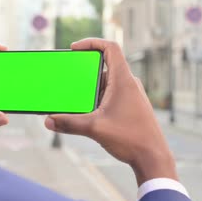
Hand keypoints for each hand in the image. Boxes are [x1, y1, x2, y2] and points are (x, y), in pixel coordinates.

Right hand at [44, 38, 176, 185]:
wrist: (153, 158)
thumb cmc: (131, 139)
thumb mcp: (94, 129)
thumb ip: (69, 123)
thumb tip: (48, 121)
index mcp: (123, 80)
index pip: (110, 47)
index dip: (92, 42)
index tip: (75, 48)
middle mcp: (129, 84)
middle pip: (104, 66)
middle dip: (84, 72)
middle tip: (68, 79)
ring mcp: (131, 95)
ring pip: (106, 83)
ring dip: (90, 88)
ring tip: (75, 99)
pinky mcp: (130, 106)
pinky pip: (111, 94)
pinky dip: (97, 98)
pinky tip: (87, 112)